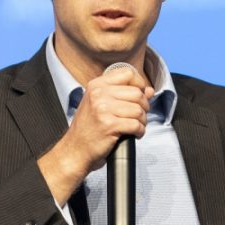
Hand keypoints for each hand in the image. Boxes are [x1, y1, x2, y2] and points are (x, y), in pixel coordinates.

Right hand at [38, 66, 153, 204]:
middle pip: (137, 93)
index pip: (128, 73)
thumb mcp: (102, 105)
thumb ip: (125, 95)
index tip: (139, 96)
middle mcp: (99, 94)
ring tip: (136, 126)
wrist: (75, 150)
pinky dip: (140, 131)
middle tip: (139, 116)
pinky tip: (134, 134)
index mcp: (97, 85)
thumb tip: (149, 90)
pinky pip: (136, 124)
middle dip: (144, 106)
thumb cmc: (89, 128)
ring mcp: (103, 109)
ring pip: (139, 109)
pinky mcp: (109, 125)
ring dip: (143, 120)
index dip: (139, 84)